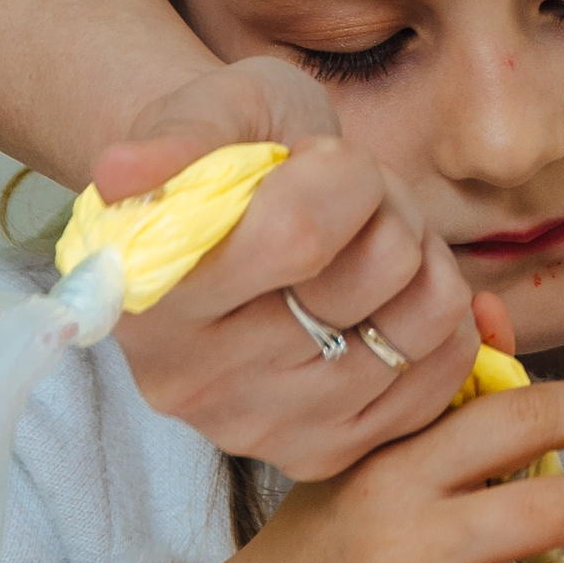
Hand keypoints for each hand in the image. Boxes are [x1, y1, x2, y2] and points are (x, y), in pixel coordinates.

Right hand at [96, 59, 474, 473]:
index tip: (316, 155)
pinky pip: (443, 372)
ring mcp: (264, 430)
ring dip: (419, 260)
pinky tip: (395, 294)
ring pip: (423, 320)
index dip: (340, 174)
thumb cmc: (231, 152)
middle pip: (375, 275)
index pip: (298, 235)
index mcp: (150, 297)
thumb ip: (177, 137)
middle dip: (384, 209)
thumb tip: (120, 172)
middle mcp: (195, 384)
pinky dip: (441, 316)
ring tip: (366, 245)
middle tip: (347, 200)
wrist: (242, 218)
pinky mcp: (327, 452)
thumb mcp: (211, 110)